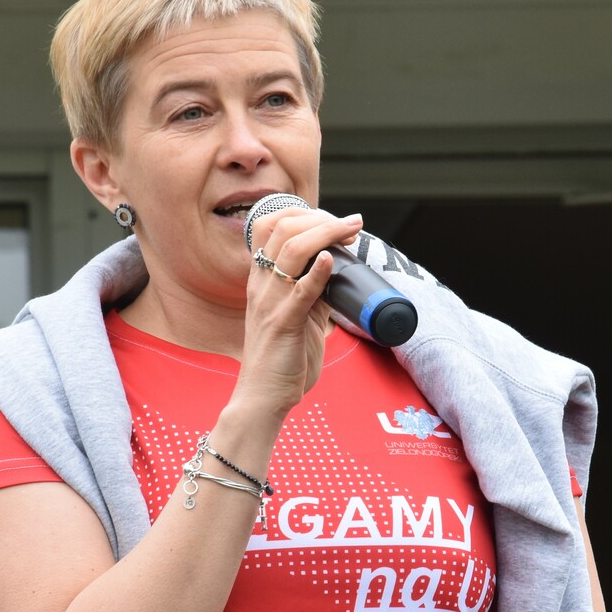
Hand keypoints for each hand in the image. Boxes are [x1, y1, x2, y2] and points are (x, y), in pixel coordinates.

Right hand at [231, 207, 360, 416]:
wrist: (264, 397)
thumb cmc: (282, 360)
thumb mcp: (298, 317)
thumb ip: (313, 294)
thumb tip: (338, 273)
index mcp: (260, 280)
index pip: (269, 225)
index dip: (303, 214)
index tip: (334, 220)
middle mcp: (261, 285)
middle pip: (283, 229)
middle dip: (321, 218)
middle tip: (351, 223)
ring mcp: (269, 303)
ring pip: (292, 251)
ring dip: (326, 234)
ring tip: (351, 231)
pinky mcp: (283, 324)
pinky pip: (300, 292)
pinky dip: (318, 273)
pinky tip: (332, 260)